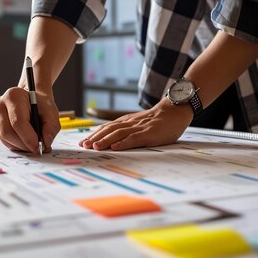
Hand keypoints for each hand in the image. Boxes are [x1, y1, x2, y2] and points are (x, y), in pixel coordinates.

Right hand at [0, 87, 60, 152]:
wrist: (32, 100)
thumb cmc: (41, 104)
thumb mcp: (51, 112)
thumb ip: (51, 127)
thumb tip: (46, 143)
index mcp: (14, 96)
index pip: (18, 122)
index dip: (28, 138)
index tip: (38, 148)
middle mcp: (0, 104)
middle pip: (8, 132)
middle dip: (23, 145)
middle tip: (36, 150)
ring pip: (5, 138)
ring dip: (20, 146)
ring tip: (33, 145)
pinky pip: (4, 140)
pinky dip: (16, 145)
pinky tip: (26, 142)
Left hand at [79, 99, 193, 150]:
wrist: (175, 111)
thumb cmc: (157, 120)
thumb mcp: (139, 123)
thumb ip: (127, 129)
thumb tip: (112, 140)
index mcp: (127, 121)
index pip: (107, 127)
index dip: (94, 134)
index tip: (83, 142)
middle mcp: (130, 123)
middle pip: (109, 129)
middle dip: (95, 137)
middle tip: (83, 145)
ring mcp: (139, 128)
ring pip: (118, 133)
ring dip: (105, 140)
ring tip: (95, 146)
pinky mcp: (149, 133)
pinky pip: (134, 138)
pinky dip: (123, 142)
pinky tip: (115, 147)